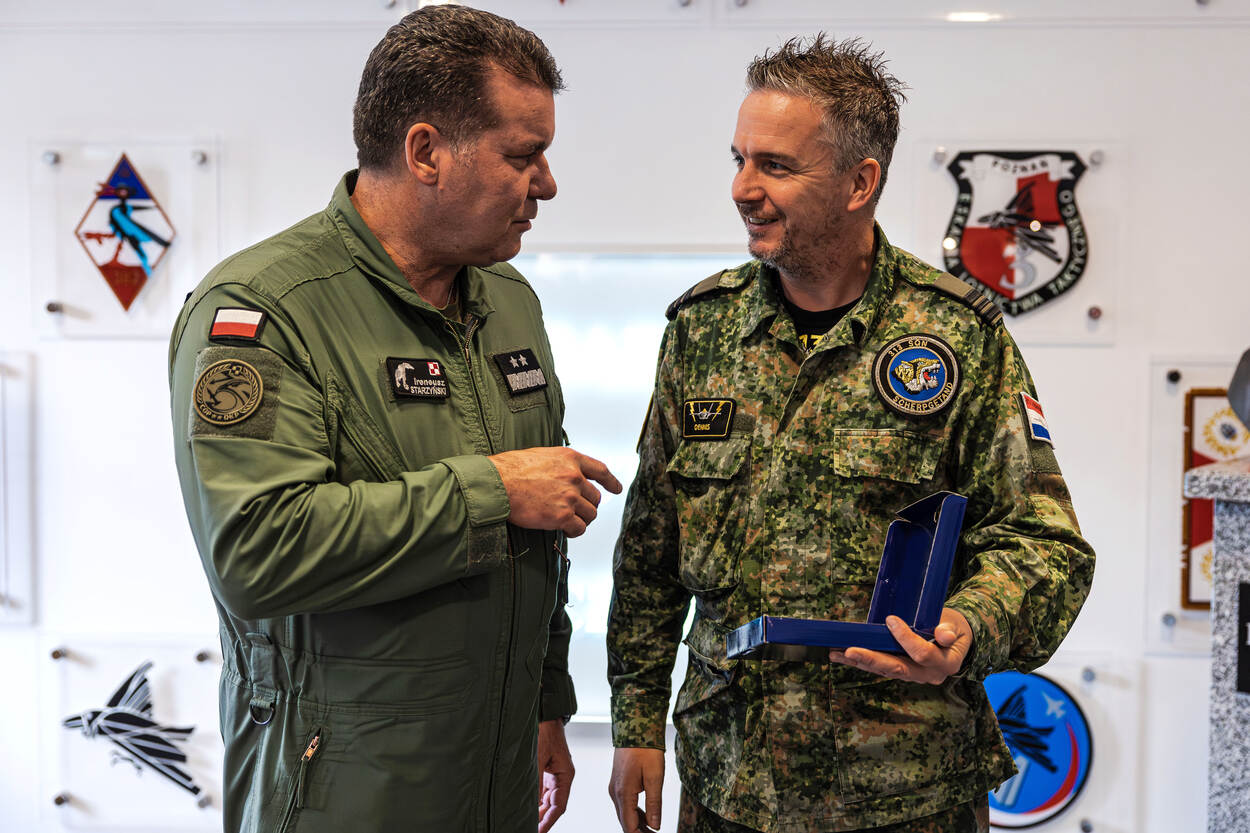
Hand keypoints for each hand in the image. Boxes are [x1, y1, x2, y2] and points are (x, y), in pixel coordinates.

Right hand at [489, 447, 621, 537]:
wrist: (498, 483)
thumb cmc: (511, 469)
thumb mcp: (541, 456)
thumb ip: (559, 466)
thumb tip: (563, 477)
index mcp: (570, 459)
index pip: (600, 470)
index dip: (610, 481)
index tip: (616, 489)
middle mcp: (574, 476)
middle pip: (595, 497)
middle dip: (587, 506)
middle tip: (575, 511)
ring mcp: (570, 496)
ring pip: (590, 514)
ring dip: (581, 519)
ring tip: (568, 522)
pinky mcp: (562, 515)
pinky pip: (579, 528)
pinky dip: (575, 531)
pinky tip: (566, 531)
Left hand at [537, 719, 573, 832]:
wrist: (543, 713)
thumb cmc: (545, 729)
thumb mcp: (538, 756)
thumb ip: (536, 779)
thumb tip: (531, 800)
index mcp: (565, 775)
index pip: (559, 806)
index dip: (549, 821)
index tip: (539, 831)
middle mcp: (560, 776)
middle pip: (553, 805)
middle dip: (542, 819)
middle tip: (531, 829)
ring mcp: (553, 772)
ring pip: (546, 798)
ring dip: (538, 810)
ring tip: (527, 822)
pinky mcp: (545, 768)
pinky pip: (541, 789)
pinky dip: (534, 799)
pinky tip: (527, 806)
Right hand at [609, 747, 663, 832]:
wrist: (635, 727)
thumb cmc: (646, 749)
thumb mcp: (655, 777)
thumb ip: (654, 803)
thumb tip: (655, 826)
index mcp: (624, 793)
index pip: (629, 826)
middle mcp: (616, 793)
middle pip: (626, 823)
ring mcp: (615, 788)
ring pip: (625, 814)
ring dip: (638, 825)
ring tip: (653, 831)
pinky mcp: (619, 783)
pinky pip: (625, 804)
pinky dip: (635, 814)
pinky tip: (646, 818)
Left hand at [828, 608, 972, 684]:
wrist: (955, 640)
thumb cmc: (954, 628)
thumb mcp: (956, 625)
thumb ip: (949, 629)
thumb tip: (944, 635)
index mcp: (946, 664)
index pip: (922, 653)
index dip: (906, 637)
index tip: (891, 620)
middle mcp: (928, 674)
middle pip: (898, 669)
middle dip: (872, 659)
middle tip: (850, 650)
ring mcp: (913, 676)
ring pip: (885, 670)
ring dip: (860, 661)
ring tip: (837, 653)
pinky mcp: (901, 672)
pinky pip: (880, 668)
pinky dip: (861, 662)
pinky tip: (842, 655)